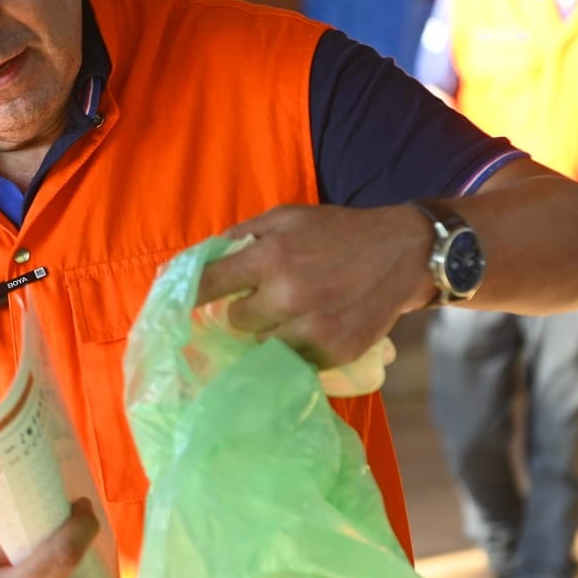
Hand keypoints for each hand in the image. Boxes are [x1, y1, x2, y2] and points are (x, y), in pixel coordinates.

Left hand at [196, 205, 429, 367]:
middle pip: (236, 320)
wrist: (402, 254)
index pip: (208, 285)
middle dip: (247, 308)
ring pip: (262, 345)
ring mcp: (311, 329)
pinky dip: (297, 347)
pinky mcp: (332, 352)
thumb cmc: (338, 232)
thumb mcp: (287, 217)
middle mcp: (288, 295)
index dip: (189, 296)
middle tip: (267, 297)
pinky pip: (293, 360)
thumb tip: (200, 260)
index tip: (175, 307)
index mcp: (270, 256)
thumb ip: (243, 237)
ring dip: (271, 331)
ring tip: (295, 312)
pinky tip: (315, 326)